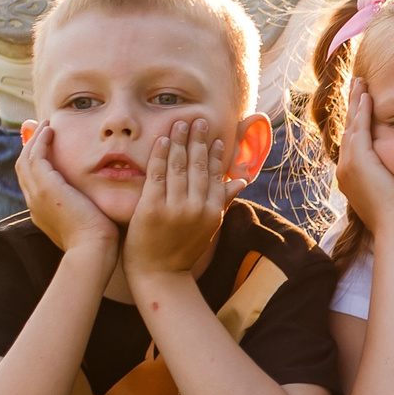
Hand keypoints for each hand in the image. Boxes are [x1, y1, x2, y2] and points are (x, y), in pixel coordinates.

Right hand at [14, 120, 118, 258]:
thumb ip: (85, 209)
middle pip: (23, 168)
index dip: (36, 162)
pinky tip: (50, 131)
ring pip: (26, 160)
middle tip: (37, 129)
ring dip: (35, 140)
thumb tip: (94, 203)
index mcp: (42, 211)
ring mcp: (37, 195)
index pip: (32, 181)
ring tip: (46, 125)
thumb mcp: (87, 222)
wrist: (93, 250)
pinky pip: (36, 157)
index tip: (43, 147)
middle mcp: (34, 202)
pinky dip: (41, 142)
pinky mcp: (46, 188)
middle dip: (29, 146)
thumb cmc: (98, 241)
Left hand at [123, 119, 232, 279]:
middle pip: (198, 166)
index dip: (215, 154)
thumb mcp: (209, 226)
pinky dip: (159, 156)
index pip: (215, 175)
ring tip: (179, 124)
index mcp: (212, 210)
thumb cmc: (182, 250)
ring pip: (178, 166)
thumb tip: (240, 180)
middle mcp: (197, 207)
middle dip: (197, 140)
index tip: (215, 137)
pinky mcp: (153, 207)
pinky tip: (161, 141)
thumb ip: (223, 200)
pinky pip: (157, 175)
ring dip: (179, 141)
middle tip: (197, 120)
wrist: (159, 274)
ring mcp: (175, 207)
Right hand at [335, 80, 393, 231]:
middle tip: (356, 84)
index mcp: (351, 175)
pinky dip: (363, 111)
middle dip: (353, 105)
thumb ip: (389, 177)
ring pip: (352, 124)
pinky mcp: (359, 161)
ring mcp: (349, 164)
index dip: (356, 120)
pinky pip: (360, 129)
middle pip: (348, 128)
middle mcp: (345, 168)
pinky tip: (368, 96)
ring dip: (357, 102)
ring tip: (360, 82)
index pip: (353, 140)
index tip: (362, 103)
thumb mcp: (391, 191)